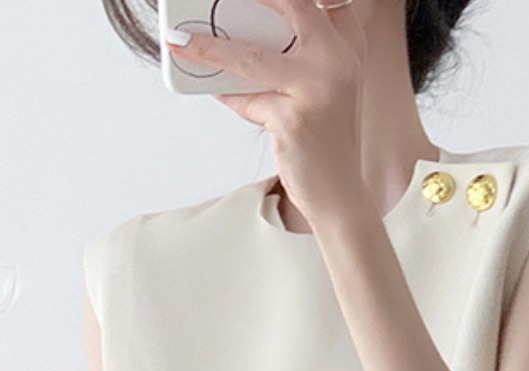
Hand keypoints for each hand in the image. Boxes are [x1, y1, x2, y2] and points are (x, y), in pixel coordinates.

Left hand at [169, 0, 369, 228]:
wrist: (338, 193)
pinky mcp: (292, 119)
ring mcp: (317, 88)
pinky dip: (228, 95)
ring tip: (182, 41)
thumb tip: (234, 38)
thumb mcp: (315, 89)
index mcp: (347, 47)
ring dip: (210, 47)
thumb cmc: (324, 141)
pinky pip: (246, 100)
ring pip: (252, 56)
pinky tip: (213, 88)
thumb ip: (288, 60)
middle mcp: (338, 61)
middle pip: (292, 4)